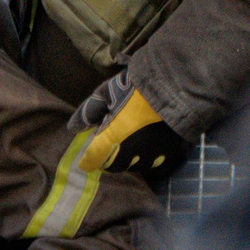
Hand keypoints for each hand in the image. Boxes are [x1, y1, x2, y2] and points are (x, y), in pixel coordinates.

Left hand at [72, 79, 190, 179]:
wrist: (176, 83)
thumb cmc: (137, 86)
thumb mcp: (107, 92)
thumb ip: (89, 112)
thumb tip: (73, 128)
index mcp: (113, 137)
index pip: (94, 159)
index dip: (88, 161)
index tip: (86, 162)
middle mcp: (132, 152)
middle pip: (115, 166)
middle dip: (108, 160)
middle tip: (109, 150)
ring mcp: (153, 154)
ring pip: (135, 167)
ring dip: (129, 161)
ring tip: (130, 148)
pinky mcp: (171, 153)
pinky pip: (157, 164)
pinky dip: (150, 160)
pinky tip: (149, 150)